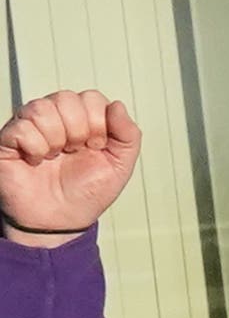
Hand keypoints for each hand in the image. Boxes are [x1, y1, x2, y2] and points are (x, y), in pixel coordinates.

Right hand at [0, 90, 139, 241]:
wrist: (61, 219)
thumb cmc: (87, 191)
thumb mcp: (120, 165)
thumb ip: (128, 134)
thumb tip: (118, 105)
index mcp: (82, 118)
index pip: (91, 97)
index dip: (98, 123)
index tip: (96, 146)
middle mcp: (54, 117)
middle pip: (66, 98)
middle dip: (78, 131)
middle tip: (74, 152)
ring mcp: (29, 125)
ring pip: (41, 108)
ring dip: (56, 139)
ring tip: (56, 156)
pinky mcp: (8, 139)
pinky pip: (21, 127)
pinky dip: (35, 148)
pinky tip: (37, 160)